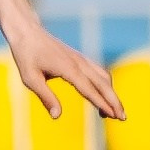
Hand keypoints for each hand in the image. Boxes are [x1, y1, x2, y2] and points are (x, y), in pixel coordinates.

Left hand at [0, 0, 123, 119]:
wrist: (27, 31)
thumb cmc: (26, 56)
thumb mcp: (30, 79)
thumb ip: (46, 97)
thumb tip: (57, 116)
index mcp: (68, 69)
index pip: (90, 89)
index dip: (102, 103)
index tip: (114, 116)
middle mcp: (79, 63)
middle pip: (103, 84)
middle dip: (114, 101)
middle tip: (123, 118)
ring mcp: (81, 59)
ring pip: (104, 77)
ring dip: (111, 93)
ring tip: (113, 112)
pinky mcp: (79, 58)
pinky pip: (98, 72)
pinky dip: (105, 85)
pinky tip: (104, 94)